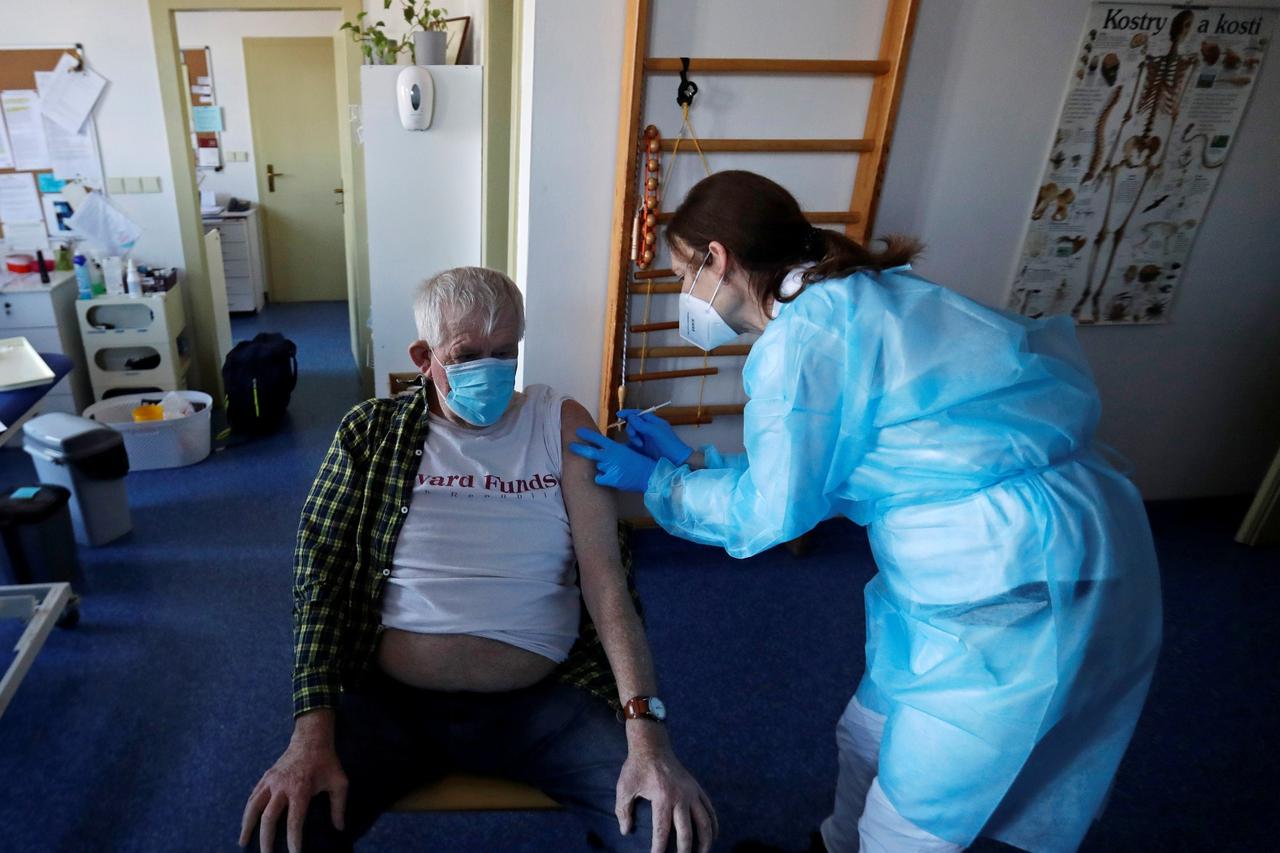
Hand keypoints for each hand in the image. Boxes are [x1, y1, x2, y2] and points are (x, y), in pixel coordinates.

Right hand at [239, 718, 347, 852]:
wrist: (311, 738)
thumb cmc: (327, 762)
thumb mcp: (339, 783)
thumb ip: (339, 806)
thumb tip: (339, 828)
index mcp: (300, 790)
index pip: (294, 821)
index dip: (294, 840)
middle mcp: (281, 787)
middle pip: (268, 818)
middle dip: (266, 840)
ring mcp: (270, 781)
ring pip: (253, 807)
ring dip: (247, 826)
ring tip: (243, 842)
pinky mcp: (265, 777)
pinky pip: (252, 796)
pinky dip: (247, 811)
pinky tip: (246, 822)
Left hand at [570, 427, 657, 491]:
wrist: (649, 475)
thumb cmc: (639, 462)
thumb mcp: (627, 450)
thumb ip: (614, 449)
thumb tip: (602, 447)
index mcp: (616, 448)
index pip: (598, 439)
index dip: (588, 435)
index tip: (578, 431)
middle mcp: (611, 457)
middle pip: (591, 452)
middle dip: (579, 448)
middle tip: (571, 446)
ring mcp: (610, 468)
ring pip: (598, 467)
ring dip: (603, 468)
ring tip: (615, 469)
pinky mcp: (611, 479)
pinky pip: (599, 478)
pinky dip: (603, 478)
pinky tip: (612, 477)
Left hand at [616, 737, 717, 852]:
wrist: (652, 745)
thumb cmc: (636, 767)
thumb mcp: (624, 787)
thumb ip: (623, 810)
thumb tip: (626, 831)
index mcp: (662, 796)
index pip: (662, 831)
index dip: (659, 849)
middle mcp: (681, 796)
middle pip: (687, 831)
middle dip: (685, 851)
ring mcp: (692, 792)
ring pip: (704, 821)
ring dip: (705, 841)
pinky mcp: (696, 788)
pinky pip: (709, 809)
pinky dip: (713, 824)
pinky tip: (712, 836)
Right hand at [619, 409, 692, 465]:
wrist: (677, 461)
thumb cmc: (670, 444)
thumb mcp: (656, 433)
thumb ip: (643, 425)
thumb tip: (630, 417)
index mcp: (653, 422)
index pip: (639, 414)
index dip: (629, 413)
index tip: (618, 414)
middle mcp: (649, 428)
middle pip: (634, 423)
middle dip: (632, 429)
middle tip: (637, 440)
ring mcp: (647, 438)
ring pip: (633, 433)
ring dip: (633, 438)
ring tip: (640, 445)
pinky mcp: (645, 447)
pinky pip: (634, 442)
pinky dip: (632, 443)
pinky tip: (635, 446)